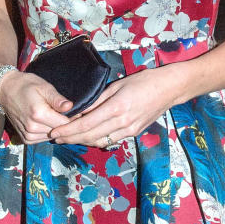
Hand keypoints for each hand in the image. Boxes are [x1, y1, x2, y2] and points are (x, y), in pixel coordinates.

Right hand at [0, 71, 73, 142]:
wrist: (6, 91)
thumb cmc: (26, 85)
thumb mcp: (44, 87)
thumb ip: (57, 99)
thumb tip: (70, 107)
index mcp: (38, 114)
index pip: (64, 123)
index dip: (73, 118)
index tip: (77, 112)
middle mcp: (32, 127)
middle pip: (59, 131)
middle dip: (65, 124)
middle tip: (67, 113)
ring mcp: (28, 135)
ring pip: (52, 137)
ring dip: (56, 129)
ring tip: (54, 116)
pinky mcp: (26, 139)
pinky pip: (43, 139)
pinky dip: (47, 133)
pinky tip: (46, 123)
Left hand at [52, 67, 180, 147]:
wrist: (169, 89)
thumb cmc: (143, 81)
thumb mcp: (117, 85)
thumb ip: (97, 100)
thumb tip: (78, 111)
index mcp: (116, 107)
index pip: (86, 124)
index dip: (68, 130)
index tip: (55, 132)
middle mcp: (122, 122)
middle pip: (90, 136)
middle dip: (71, 139)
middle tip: (56, 138)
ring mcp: (129, 130)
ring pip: (100, 141)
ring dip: (82, 141)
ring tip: (68, 138)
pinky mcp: (134, 133)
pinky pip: (110, 140)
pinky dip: (96, 140)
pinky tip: (87, 136)